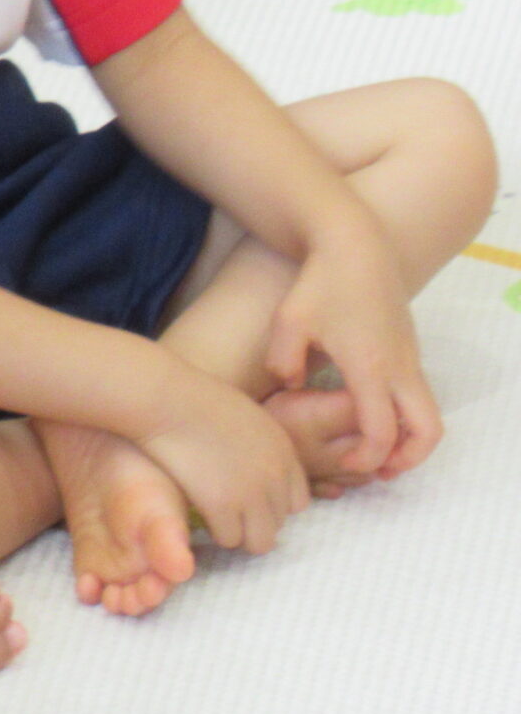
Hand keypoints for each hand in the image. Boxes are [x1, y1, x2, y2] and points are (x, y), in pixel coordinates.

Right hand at [130, 358, 308, 555]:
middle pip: (278, 524)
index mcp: (283, 451)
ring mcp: (251, 493)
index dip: (271, 504)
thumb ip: (257, 445)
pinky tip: (198, 511)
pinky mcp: (222, 505)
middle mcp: (274, 476)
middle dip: (253, 520)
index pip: (297, 503)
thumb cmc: (193, 399)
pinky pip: (229, 538)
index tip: (246, 497)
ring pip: (259, 541)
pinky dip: (214, 531)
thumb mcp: (243, 415)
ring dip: (237, 532)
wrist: (167, 399)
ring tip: (213, 516)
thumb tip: (248, 463)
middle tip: (224, 508)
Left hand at [267, 222, 438, 478]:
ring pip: (429, 413)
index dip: (367, 458)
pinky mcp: (408, 347)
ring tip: (376, 451)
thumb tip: (292, 387)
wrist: (355, 243)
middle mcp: (399, 366)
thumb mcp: (288, 322)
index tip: (346, 465)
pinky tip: (371, 415)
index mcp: (370, 367)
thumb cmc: (319, 282)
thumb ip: (284, 363)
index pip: (381, 432)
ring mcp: (409, 356)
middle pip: (427, 431)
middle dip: (407, 459)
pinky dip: (406, 416)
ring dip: (411, 439)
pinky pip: (418, 394)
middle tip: (376, 470)